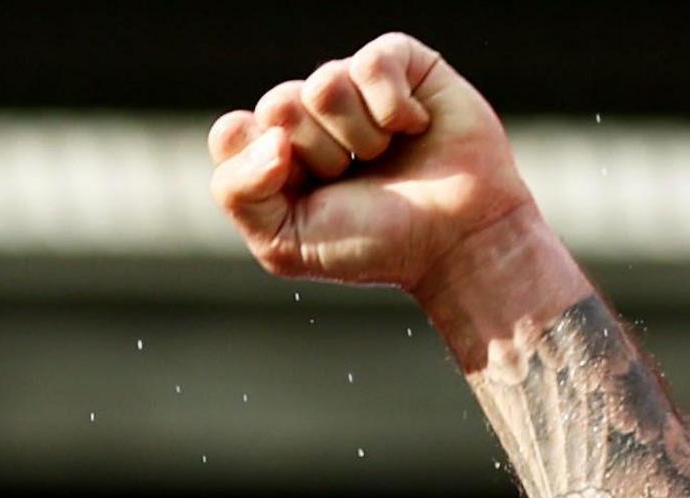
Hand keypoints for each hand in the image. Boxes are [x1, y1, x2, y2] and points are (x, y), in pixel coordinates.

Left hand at [210, 36, 544, 313]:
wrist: (458, 242)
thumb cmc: (374, 243)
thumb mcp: (286, 243)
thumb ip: (239, 194)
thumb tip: (270, 136)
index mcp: (273, 152)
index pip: (232, 133)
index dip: (267, 169)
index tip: (309, 198)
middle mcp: (309, 113)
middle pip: (277, 106)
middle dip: (319, 158)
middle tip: (355, 180)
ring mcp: (353, 85)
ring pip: (323, 85)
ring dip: (360, 138)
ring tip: (386, 156)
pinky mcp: (400, 63)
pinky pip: (372, 64)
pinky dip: (394, 109)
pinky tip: (416, 129)